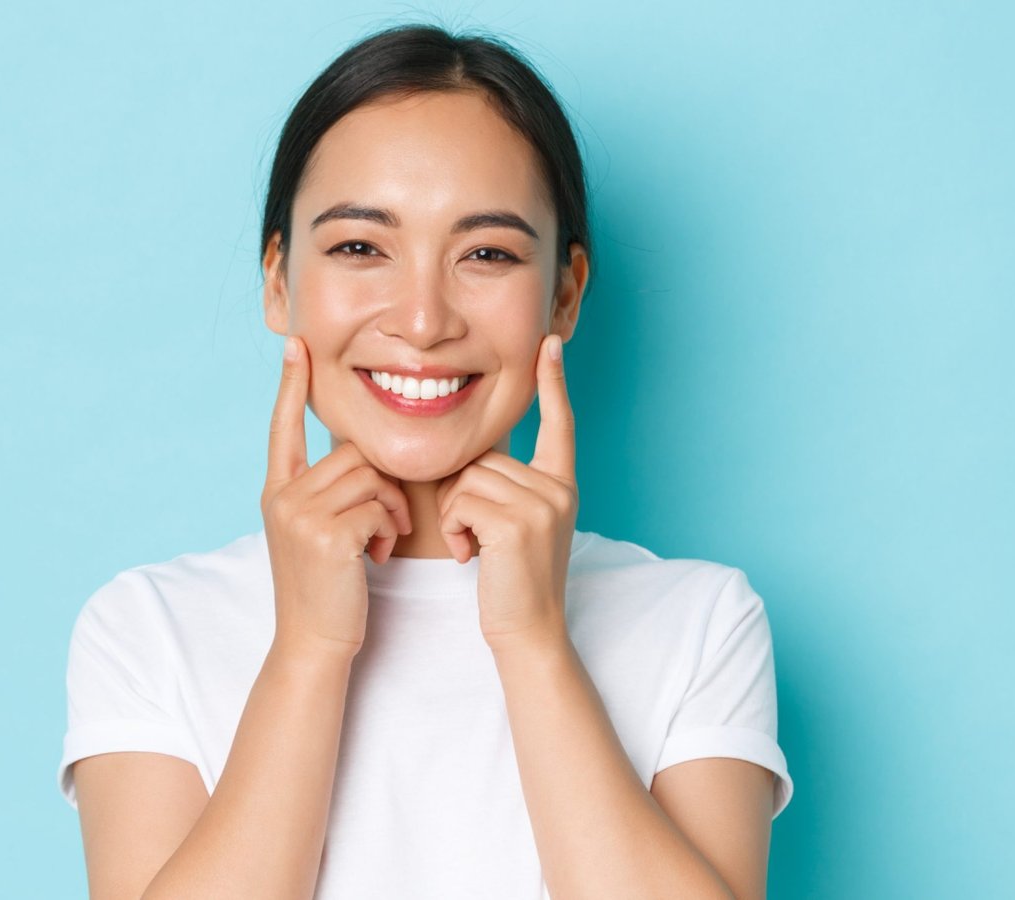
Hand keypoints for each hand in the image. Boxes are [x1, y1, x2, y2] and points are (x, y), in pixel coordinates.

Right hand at [261, 336, 413, 659]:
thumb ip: (326, 493)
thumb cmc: (327, 588)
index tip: (296, 345)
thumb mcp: (315, 532)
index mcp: (278, 490)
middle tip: (385, 524)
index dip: (292, 385)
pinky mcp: (326, 534)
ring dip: (391, 507)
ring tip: (382, 540)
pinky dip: (389, 528)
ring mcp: (300, 514)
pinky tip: (377, 556)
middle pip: (351, 452)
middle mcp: (282, 495)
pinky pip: (378, 505)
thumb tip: (359, 458)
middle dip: (382, 484)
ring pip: (369, 476)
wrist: (314, 641)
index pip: (283, 425)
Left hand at [436, 334, 577, 650]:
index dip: (553, 383)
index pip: (559, 424)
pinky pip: (461, 501)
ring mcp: (542, 504)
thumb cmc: (512, 582)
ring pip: (468, 478)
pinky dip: (454, 528)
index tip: (550, 343)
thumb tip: (471, 459)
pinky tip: (471, 557)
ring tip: (473, 548)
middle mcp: (558, 488)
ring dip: (454, 514)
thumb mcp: (518, 526)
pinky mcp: (518, 524)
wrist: (528, 632)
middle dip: (462, 494)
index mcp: (561, 484)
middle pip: (485, 457)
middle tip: (473, 536)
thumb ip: (506, 488)